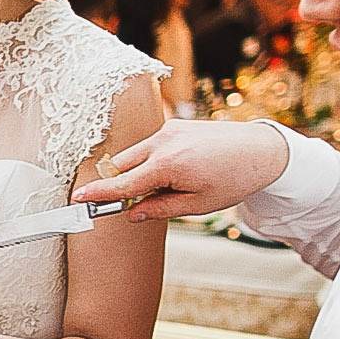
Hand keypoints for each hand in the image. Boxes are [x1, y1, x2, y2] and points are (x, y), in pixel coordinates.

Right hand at [72, 118, 290, 221]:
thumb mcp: (198, 204)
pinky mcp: (173, 124)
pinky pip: (149, 145)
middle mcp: (163, 142)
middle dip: (121, 184)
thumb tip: (132, 213)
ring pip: (133, 154)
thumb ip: (160, 208)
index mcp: (168, 166)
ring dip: (138, 172)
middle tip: (138, 202)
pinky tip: (177, 170)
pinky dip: (151, 160)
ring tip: (171, 185)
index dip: (99, 194)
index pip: (123, 183)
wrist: (261, 150)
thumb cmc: (233, 179)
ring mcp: (167, 130)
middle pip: (122, 166)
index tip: (78, 199)